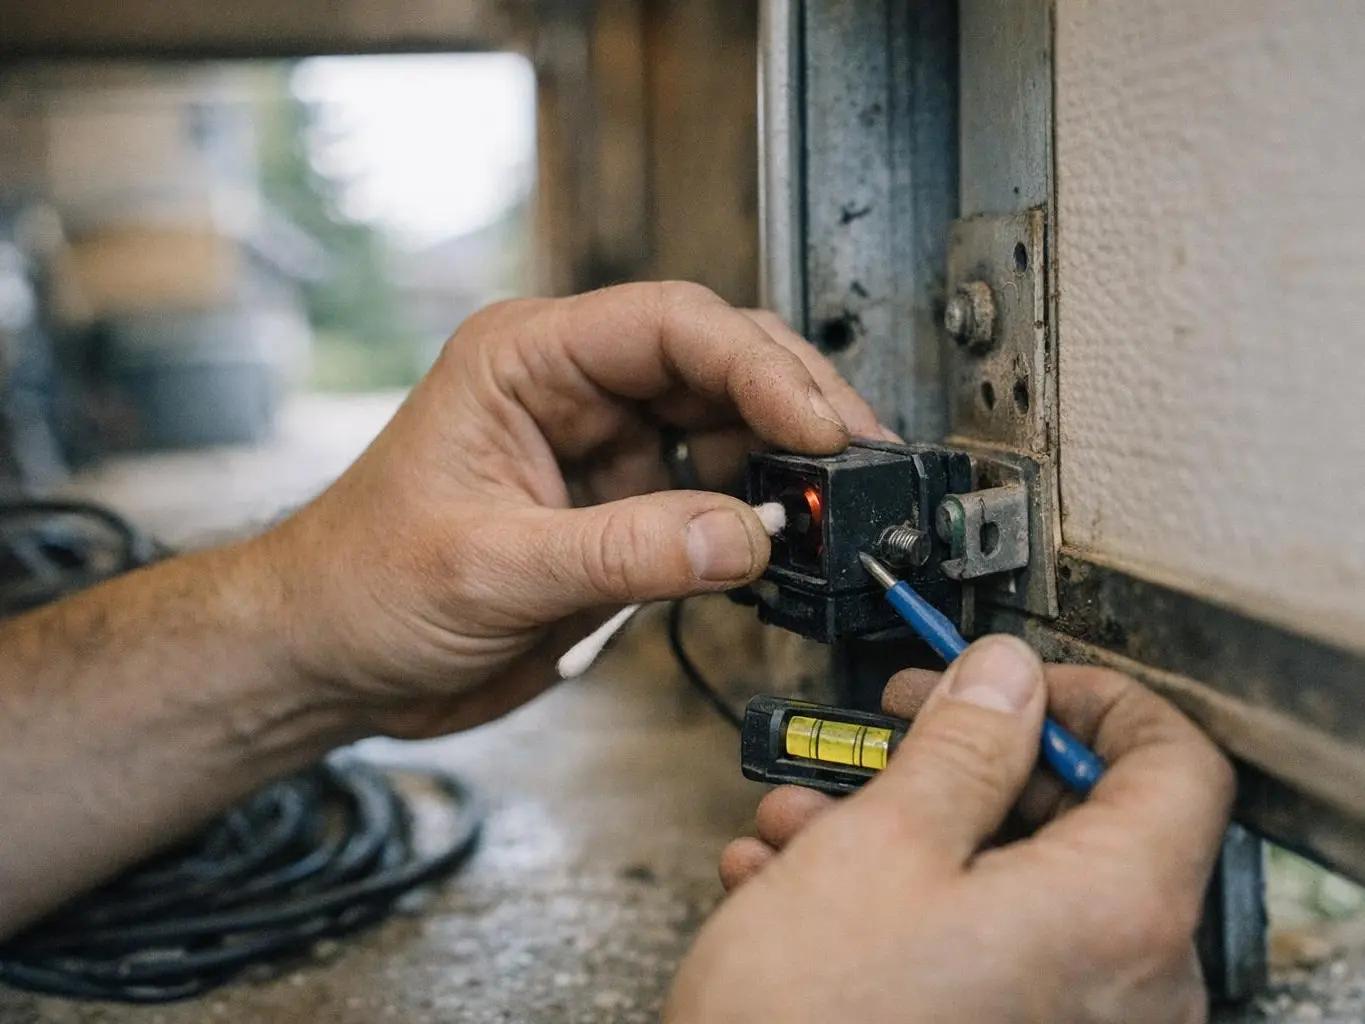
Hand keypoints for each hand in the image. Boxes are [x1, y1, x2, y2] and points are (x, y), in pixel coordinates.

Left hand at [259, 282, 888, 736]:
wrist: (326, 660)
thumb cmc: (360, 586)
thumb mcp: (490, 567)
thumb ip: (624, 552)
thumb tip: (744, 537)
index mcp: (526, 359)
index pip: (671, 325)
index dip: (757, 367)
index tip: (818, 426)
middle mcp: (572, 392)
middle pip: (715, 364)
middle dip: (791, 406)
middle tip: (853, 463)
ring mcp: (601, 454)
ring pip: (723, 430)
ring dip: (780, 466)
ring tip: (829, 511)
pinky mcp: (617, 516)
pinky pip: (707, 502)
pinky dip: (752, 524)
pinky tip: (780, 547)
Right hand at [666, 636, 1234, 1023]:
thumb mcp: (883, 844)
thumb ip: (963, 745)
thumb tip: (1006, 679)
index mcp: (1117, 914)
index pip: (1174, 762)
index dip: (1094, 697)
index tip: (1017, 681)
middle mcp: (1123, 985)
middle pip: (1079, 822)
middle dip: (963, 764)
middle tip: (894, 732)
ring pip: (1009, 883)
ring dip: (906, 831)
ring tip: (807, 820)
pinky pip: (981, 946)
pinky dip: (902, 901)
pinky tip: (803, 887)